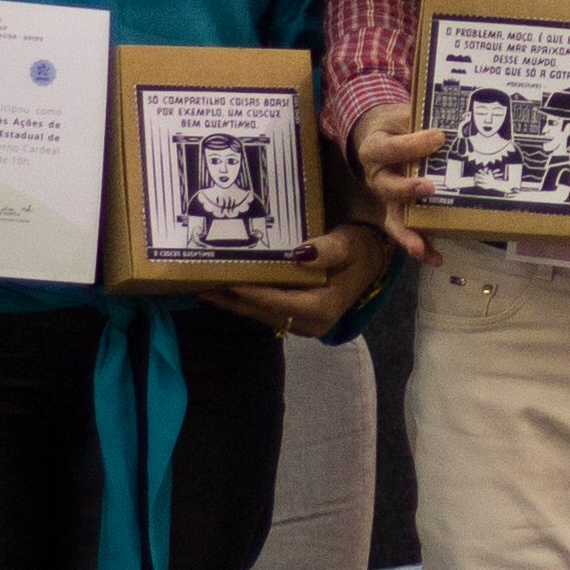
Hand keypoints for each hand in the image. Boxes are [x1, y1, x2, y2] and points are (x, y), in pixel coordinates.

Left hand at [213, 215, 395, 335]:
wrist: (368, 260)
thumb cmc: (359, 249)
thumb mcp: (348, 244)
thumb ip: (328, 250)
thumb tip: (300, 255)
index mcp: (323, 309)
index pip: (281, 303)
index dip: (254, 294)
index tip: (229, 283)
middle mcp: (311, 324)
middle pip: (264, 312)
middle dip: (232, 301)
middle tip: (201, 287)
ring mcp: (302, 325)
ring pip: (260, 315)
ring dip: (231, 303)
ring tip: (202, 290)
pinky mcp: (295, 319)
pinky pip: (264, 312)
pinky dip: (242, 302)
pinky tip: (221, 293)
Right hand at [350, 108, 447, 265]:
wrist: (379, 135)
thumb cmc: (395, 126)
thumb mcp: (401, 115)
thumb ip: (416, 117)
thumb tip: (446, 120)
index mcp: (374, 149)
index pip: (388, 148)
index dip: (411, 145)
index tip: (438, 137)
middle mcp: (377, 177)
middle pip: (386, 187)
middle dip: (406, 190)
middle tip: (429, 187)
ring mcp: (387, 198)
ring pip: (393, 218)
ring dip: (407, 233)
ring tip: (420, 247)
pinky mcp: (399, 212)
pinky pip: (406, 231)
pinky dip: (420, 247)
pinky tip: (436, 258)